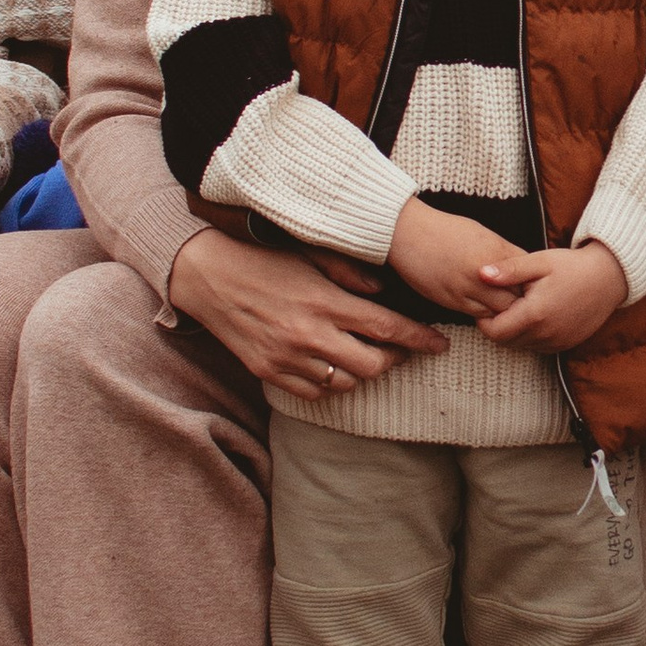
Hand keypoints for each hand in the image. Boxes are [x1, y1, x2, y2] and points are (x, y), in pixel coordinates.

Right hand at [166, 228, 440, 397]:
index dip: (419, 340)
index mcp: (325, 301)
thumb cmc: (262, 257)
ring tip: (366, 354)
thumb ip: (350, 273)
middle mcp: (309, 334)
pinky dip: (332, 384)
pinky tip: (333, 366)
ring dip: (363, 371)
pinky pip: (314, 392)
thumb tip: (383, 293)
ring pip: (346, 383)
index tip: (439, 344)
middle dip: (395, 359)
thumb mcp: (310, 252)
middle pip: (373, 365)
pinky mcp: (268, 372)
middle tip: (399, 348)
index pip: (387, 328)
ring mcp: (287, 358)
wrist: (206, 274)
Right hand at [389, 198, 521, 314]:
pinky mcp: (453, 301)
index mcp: (496, 250)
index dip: (531, 279)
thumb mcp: (481, 233)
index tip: (529, 281)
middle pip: (518, 296)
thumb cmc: (444, 229)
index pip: (528, 273)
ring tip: (501, 303)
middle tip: (519, 298)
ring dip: (503, 309)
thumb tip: (521, 266)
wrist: (408, 233)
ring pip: (500, 311)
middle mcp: (485, 272)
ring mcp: (468, 288)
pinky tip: (483, 306)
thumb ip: (503, 252)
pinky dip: (485, 313)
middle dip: (521, 298)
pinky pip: (479, 315)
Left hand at [471, 240, 629, 350]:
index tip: (488, 303)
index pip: (494, 332)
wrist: (610, 277)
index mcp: (535, 314)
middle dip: (498, 326)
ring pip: (521, 346)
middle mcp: (545, 334)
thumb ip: (509, 270)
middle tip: (503, 303)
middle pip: (505, 342)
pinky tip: (537, 315)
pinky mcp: (566, 345)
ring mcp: (557, 342)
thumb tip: (481, 273)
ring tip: (521, 307)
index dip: (484, 320)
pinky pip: (538, 347)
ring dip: (515, 332)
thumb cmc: (573, 266)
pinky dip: (531, 335)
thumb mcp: (539, 262)